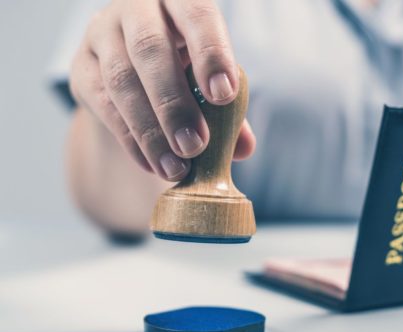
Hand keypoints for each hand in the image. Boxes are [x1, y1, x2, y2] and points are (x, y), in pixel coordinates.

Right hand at [69, 0, 254, 180]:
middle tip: (195, 146)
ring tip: (176, 167)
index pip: (196, 15)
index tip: (224, 95)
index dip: (211, 53)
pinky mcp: (81, 67)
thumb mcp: (210, 74)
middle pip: (150, 49)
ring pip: (121, 79)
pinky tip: (153, 163)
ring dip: (150, 130)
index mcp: (179, 0)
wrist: (136, 66)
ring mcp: (102, 33)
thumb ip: (229, 106)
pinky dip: (130, 139)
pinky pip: (102, 104)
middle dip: (174, 102)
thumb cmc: (187, 66)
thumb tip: (244, 147)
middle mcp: (136, 8)